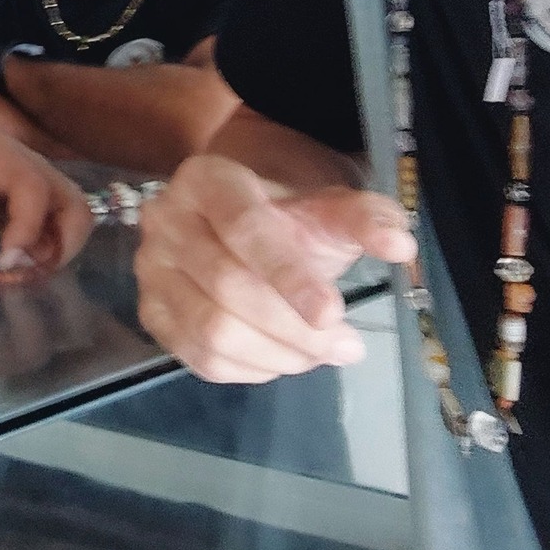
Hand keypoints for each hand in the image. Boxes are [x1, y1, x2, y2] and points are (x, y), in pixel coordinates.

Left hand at [0, 98, 94, 269]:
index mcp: (5, 158)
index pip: (34, 191)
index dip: (26, 229)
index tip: (4, 259)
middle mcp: (34, 168)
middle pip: (76, 206)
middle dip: (63, 245)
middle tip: (28, 267)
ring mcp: (39, 182)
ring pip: (74, 216)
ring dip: (58, 247)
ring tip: (22, 266)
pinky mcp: (35, 197)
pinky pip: (57, 222)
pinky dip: (47, 244)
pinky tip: (17, 257)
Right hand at [135, 153, 416, 382]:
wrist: (243, 219)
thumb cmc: (289, 214)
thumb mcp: (330, 208)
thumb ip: (365, 219)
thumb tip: (399, 244)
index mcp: (206, 180)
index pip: (243, 228)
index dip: (288, 274)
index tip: (334, 314)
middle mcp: (165, 219)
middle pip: (226, 287)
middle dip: (293, 328)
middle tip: (347, 345)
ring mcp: (150, 268)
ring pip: (211, 329)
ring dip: (277, 355)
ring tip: (321, 354)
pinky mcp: (152, 312)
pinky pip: (199, 358)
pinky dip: (251, 370)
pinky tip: (284, 359)